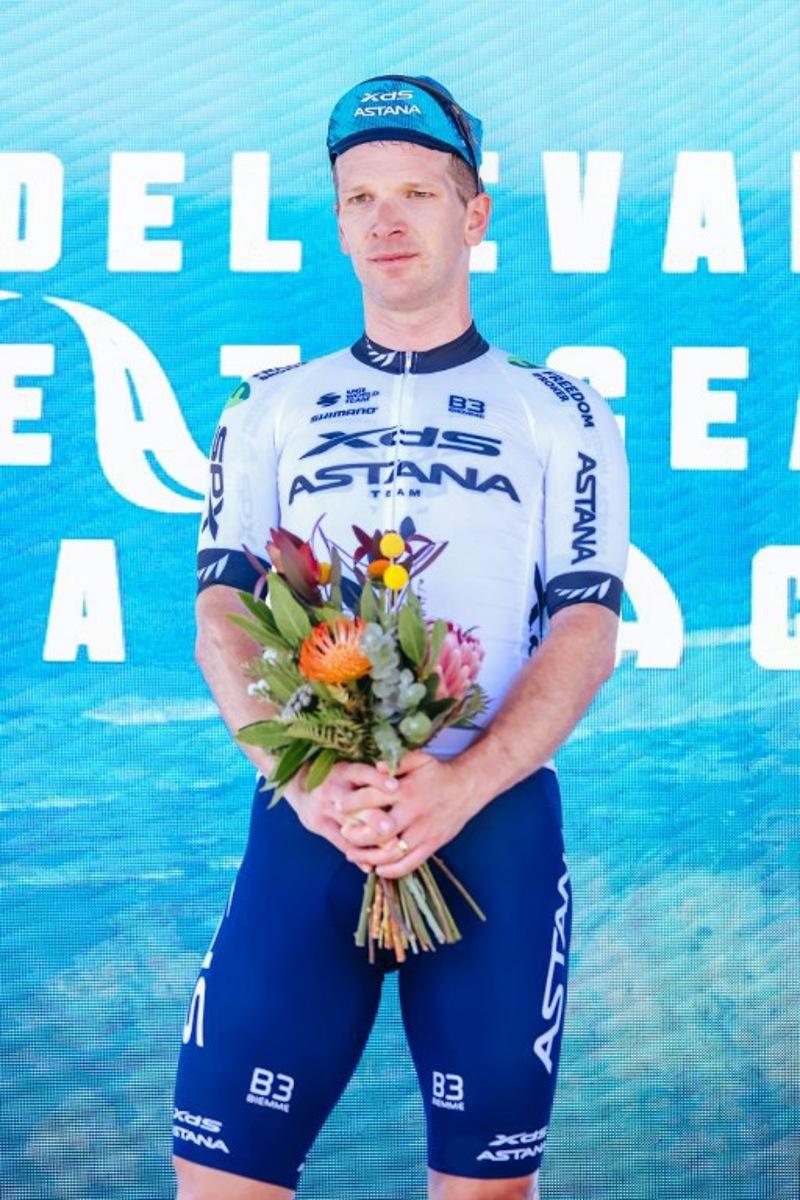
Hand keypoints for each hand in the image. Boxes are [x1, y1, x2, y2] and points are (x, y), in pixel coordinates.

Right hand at [284, 759, 400, 868]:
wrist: (298, 784)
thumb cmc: (335, 775)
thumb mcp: (348, 768)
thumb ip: (369, 774)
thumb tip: (392, 772)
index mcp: (342, 772)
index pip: (360, 773)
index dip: (377, 779)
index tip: (395, 786)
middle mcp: (331, 790)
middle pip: (352, 804)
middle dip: (371, 817)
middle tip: (390, 826)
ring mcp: (323, 809)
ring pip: (347, 826)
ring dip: (369, 840)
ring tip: (389, 850)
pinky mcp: (318, 825)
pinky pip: (338, 842)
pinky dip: (356, 855)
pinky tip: (370, 864)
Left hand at [337, 750, 482, 877]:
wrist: (468, 787)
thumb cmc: (437, 773)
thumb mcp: (418, 759)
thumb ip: (395, 762)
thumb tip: (375, 766)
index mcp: (406, 791)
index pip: (372, 799)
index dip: (352, 804)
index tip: (338, 806)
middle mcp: (414, 814)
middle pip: (378, 831)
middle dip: (356, 836)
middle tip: (344, 833)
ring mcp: (423, 832)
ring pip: (392, 853)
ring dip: (369, 858)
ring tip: (353, 855)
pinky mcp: (432, 845)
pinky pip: (410, 864)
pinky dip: (392, 871)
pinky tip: (378, 869)